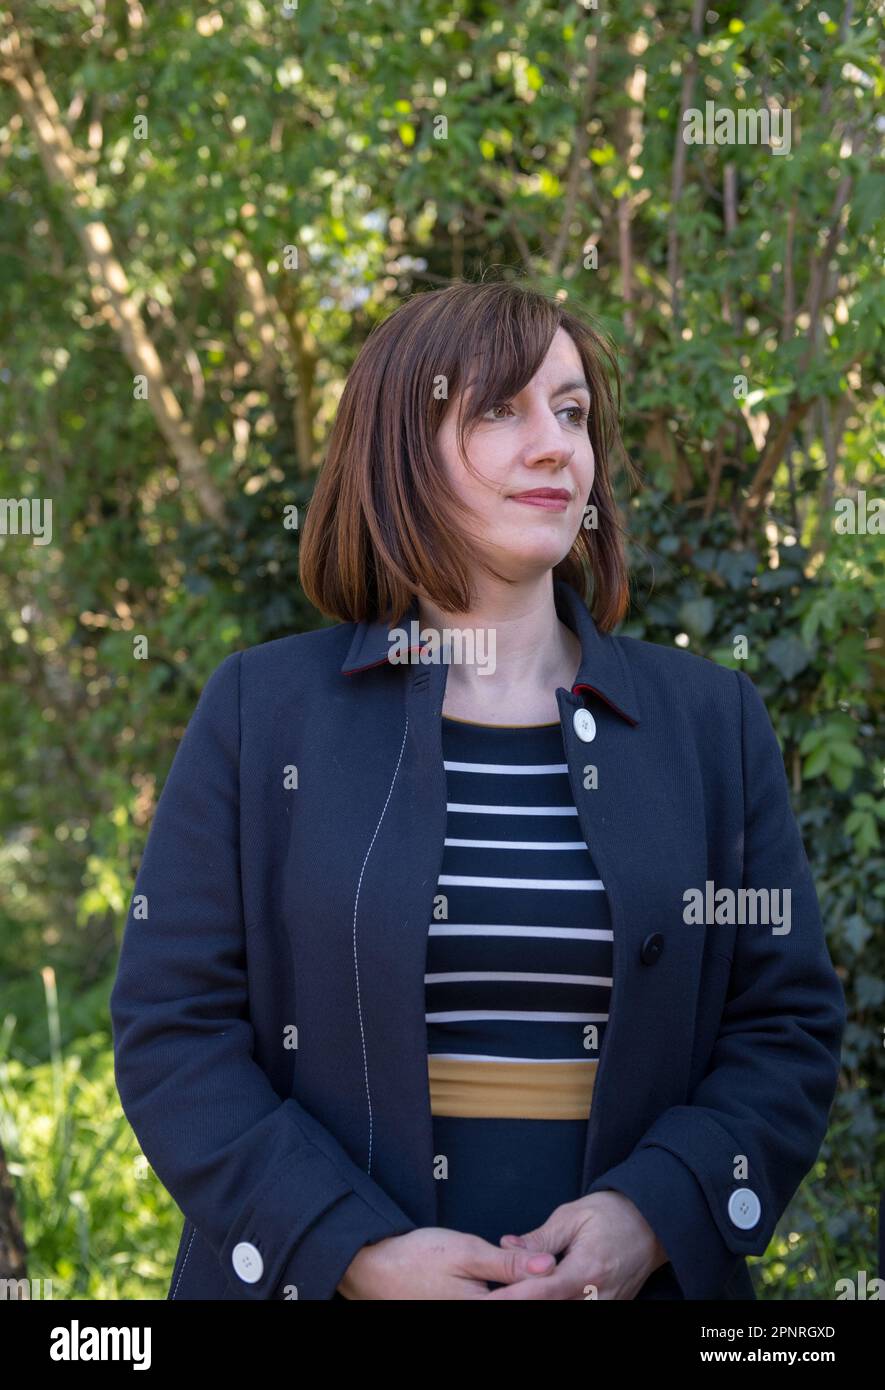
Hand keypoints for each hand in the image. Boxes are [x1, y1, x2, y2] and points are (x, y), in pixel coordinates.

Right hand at [336, 1226, 557, 1298]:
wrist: (374, 1268)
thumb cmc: (418, 1257)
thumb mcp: (468, 1252)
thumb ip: (510, 1263)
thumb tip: (549, 1266)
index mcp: (483, 1310)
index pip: (530, 1302)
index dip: (550, 1291)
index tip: (568, 1279)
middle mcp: (475, 1318)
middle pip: (519, 1304)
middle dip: (536, 1293)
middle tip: (558, 1281)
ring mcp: (464, 1316)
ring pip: (506, 1304)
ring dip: (521, 1294)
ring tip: (535, 1277)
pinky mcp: (459, 1311)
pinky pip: (489, 1304)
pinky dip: (504, 1294)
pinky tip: (510, 1285)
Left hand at [481, 1191, 669, 1299]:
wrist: (653, 1221)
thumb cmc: (612, 1213)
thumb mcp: (571, 1216)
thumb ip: (538, 1238)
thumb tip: (506, 1247)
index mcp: (586, 1268)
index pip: (540, 1292)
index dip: (511, 1297)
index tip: (490, 1297)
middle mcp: (599, 1295)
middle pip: (551, 1308)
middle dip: (522, 1301)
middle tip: (497, 1294)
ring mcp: (608, 1305)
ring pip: (566, 1313)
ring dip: (541, 1301)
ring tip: (516, 1291)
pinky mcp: (612, 1308)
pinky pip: (581, 1311)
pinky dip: (559, 1303)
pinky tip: (540, 1294)